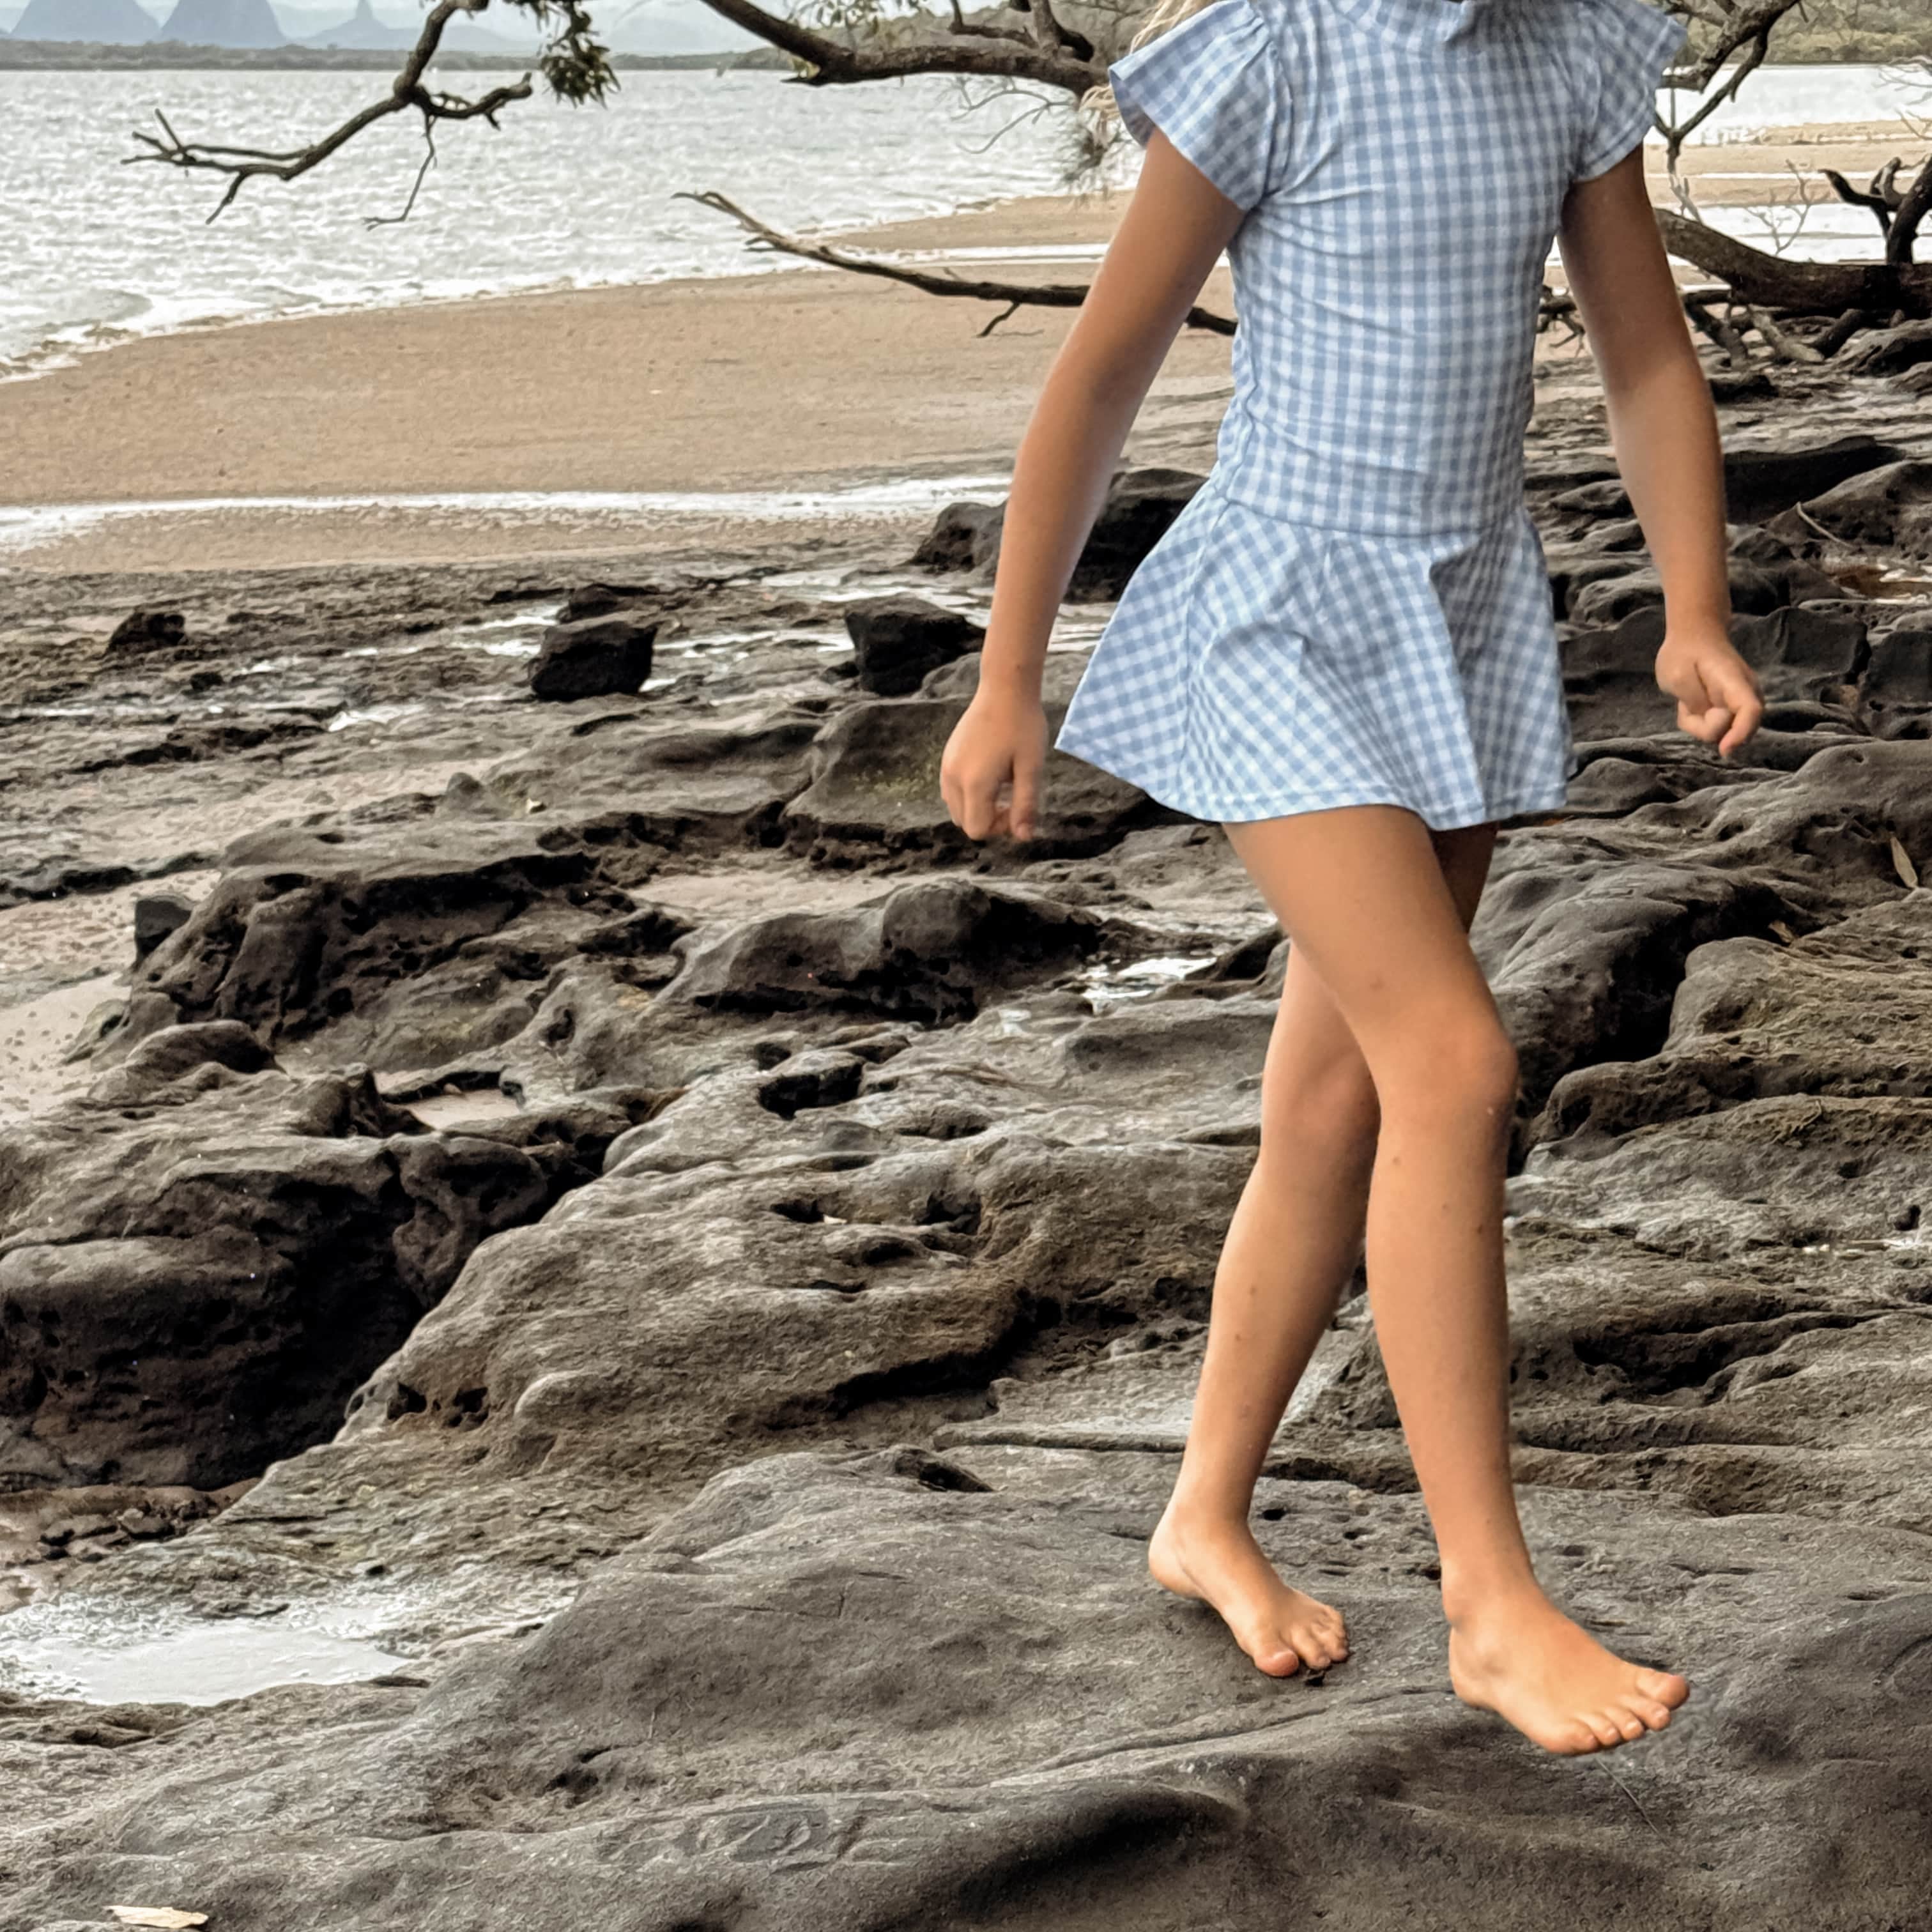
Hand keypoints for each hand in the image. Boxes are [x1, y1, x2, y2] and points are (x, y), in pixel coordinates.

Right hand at [940, 682, 1049, 840]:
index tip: (1017, 807)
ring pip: (956, 808)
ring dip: (978, 807)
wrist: (1004, 688)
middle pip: (964, 822)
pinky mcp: (947, 757)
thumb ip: (1026, 805)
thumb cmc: (1023, 726)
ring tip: (1002, 785)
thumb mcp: (1032, 768)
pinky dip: (969, 794)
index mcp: (974, 783)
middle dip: (988, 819)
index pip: (976, 830)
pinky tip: (990, 773)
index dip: (999, 828)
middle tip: (1012, 797)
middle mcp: (953, 778)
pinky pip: (951, 790)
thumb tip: (1024, 838)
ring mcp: (946, 766)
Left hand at [1655, 630, 1763, 758]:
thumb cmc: (1684, 653)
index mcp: (1735, 681)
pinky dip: (1697, 721)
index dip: (1740, 734)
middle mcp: (1746, 694)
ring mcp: (1740, 703)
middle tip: (1687, 704)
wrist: (1694, 636)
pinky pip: (1713, 729)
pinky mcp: (1730, 710)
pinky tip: (1692, 702)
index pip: (1750, 711)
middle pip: (1736, 729)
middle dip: (1707, 727)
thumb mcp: (1678, 676)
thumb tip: (1713, 724)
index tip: (1724, 750)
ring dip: (1698, 723)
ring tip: (1688, 700)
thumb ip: (1695, 702)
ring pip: (1721, 732)